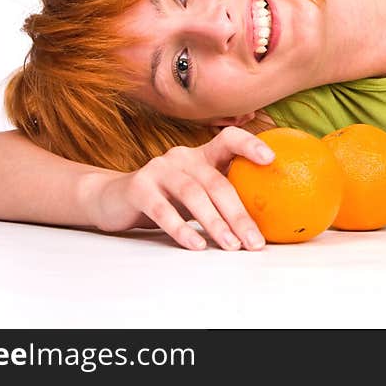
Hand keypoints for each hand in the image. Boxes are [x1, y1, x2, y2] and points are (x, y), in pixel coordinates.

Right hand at [90, 126, 273, 250]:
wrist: (113, 200)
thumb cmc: (166, 199)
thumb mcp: (195, 194)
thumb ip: (222, 198)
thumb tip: (266, 225)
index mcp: (201, 155)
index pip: (229, 139)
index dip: (250, 144)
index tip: (272, 160)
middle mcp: (181, 157)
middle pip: (216, 181)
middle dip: (239, 213)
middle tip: (255, 241)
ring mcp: (159, 170)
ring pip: (193, 194)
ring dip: (215, 223)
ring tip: (231, 246)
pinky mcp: (138, 188)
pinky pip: (163, 209)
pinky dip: (181, 229)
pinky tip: (196, 245)